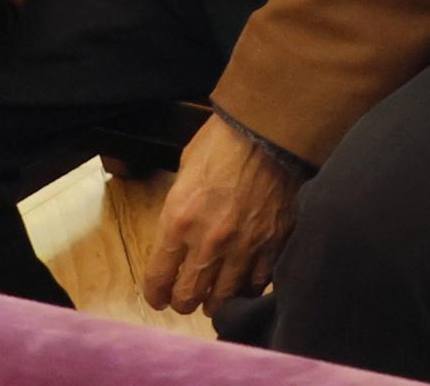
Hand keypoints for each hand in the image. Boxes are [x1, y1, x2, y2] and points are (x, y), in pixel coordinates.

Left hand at [139, 113, 300, 315]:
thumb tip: (182, 228)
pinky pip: (258, 283)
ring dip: (214, 303)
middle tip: (184, 299)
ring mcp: (244, 246)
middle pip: (188, 295)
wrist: (272, 127)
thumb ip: (181, 206)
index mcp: (179, 221)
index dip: (155, 294)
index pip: (159, 277)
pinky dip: (248, 289)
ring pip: (223, 297)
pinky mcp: (274, 243)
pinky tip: (243, 287)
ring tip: (213, 302)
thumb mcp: (186, 170)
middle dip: (182, 301)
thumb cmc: (225, 139)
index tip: (158, 297)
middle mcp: (208, 242)